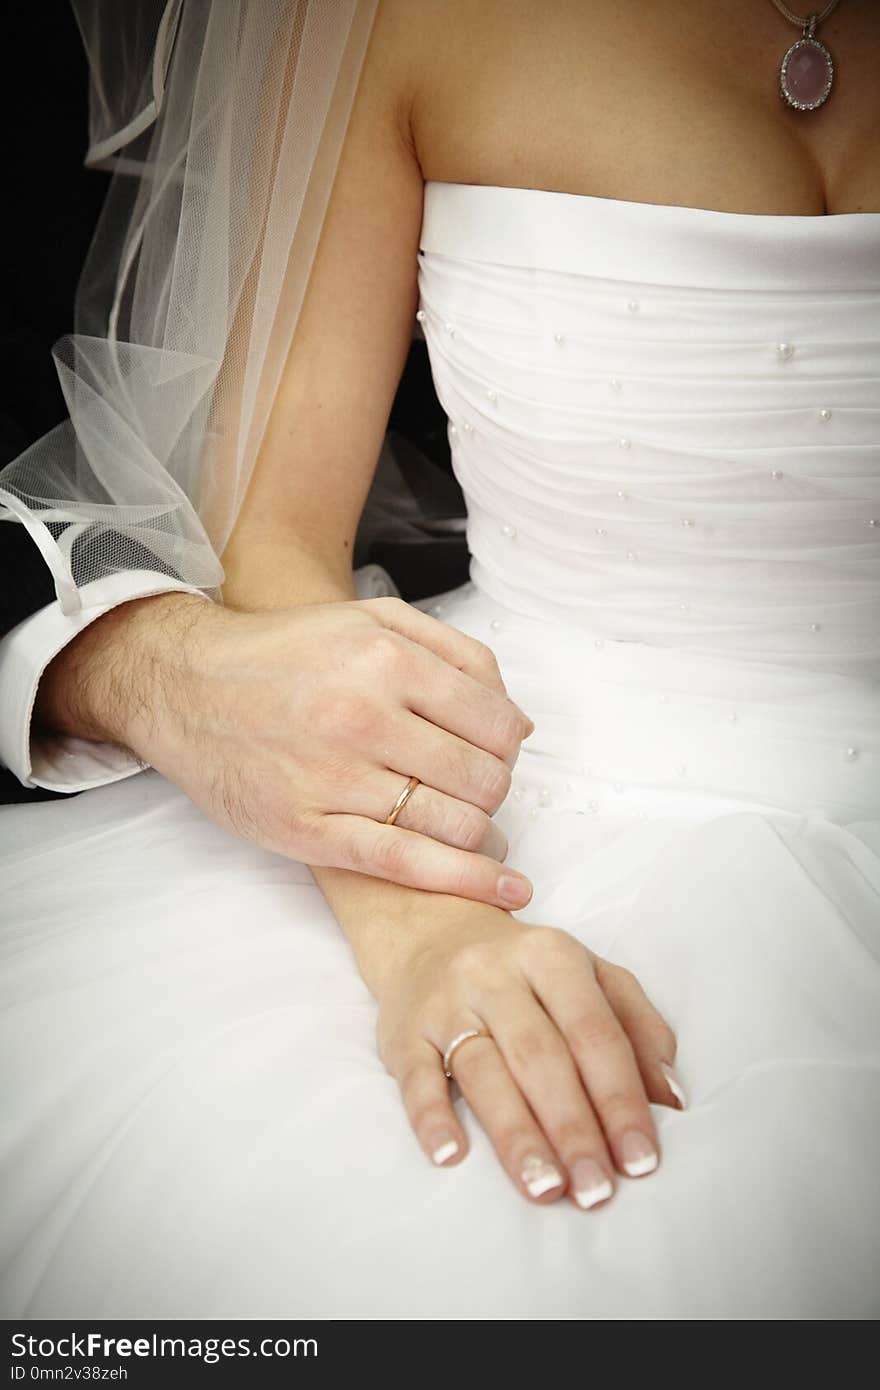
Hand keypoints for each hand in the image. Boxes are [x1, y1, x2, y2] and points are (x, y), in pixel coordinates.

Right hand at [35, 591, 535, 908]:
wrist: (186, 688)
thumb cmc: (288, 654)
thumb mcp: (372, 621)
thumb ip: (457, 656)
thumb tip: (520, 723)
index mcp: (387, 660)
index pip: (497, 724)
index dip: (508, 746)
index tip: (492, 752)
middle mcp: (364, 717)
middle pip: (483, 778)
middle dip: (493, 789)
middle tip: (472, 788)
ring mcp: (336, 779)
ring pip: (454, 824)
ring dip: (480, 833)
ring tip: (471, 827)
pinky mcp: (311, 830)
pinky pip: (407, 863)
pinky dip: (466, 880)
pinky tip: (506, 888)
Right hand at [375, 901, 682, 1209]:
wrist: (427, 928)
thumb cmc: (523, 968)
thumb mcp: (589, 974)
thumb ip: (637, 1026)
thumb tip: (671, 1099)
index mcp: (552, 955)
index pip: (594, 1032)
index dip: (620, 1098)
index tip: (640, 1159)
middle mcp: (495, 973)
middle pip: (541, 1056)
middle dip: (574, 1128)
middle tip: (597, 1189)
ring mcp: (446, 1002)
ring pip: (483, 1071)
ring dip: (515, 1134)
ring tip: (545, 1187)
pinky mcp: (403, 1032)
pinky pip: (415, 1077)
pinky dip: (431, 1117)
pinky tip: (451, 1155)